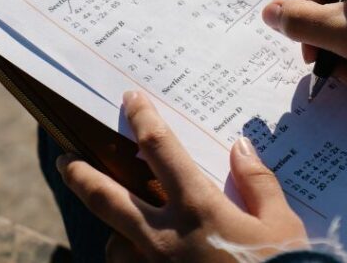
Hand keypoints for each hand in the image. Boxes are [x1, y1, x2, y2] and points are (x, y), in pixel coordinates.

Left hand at [58, 90, 306, 261]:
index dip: (143, 119)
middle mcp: (166, 236)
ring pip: (114, 242)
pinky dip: (130, 258)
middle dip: (82, 175)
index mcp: (198, 207)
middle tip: (66, 161)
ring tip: (123, 224)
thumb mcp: (280, 221)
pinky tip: (143, 256)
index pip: (160, 149)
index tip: (130, 100)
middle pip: (108, 198)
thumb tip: (240, 147)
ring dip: (114, 228)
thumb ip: (257, 182)